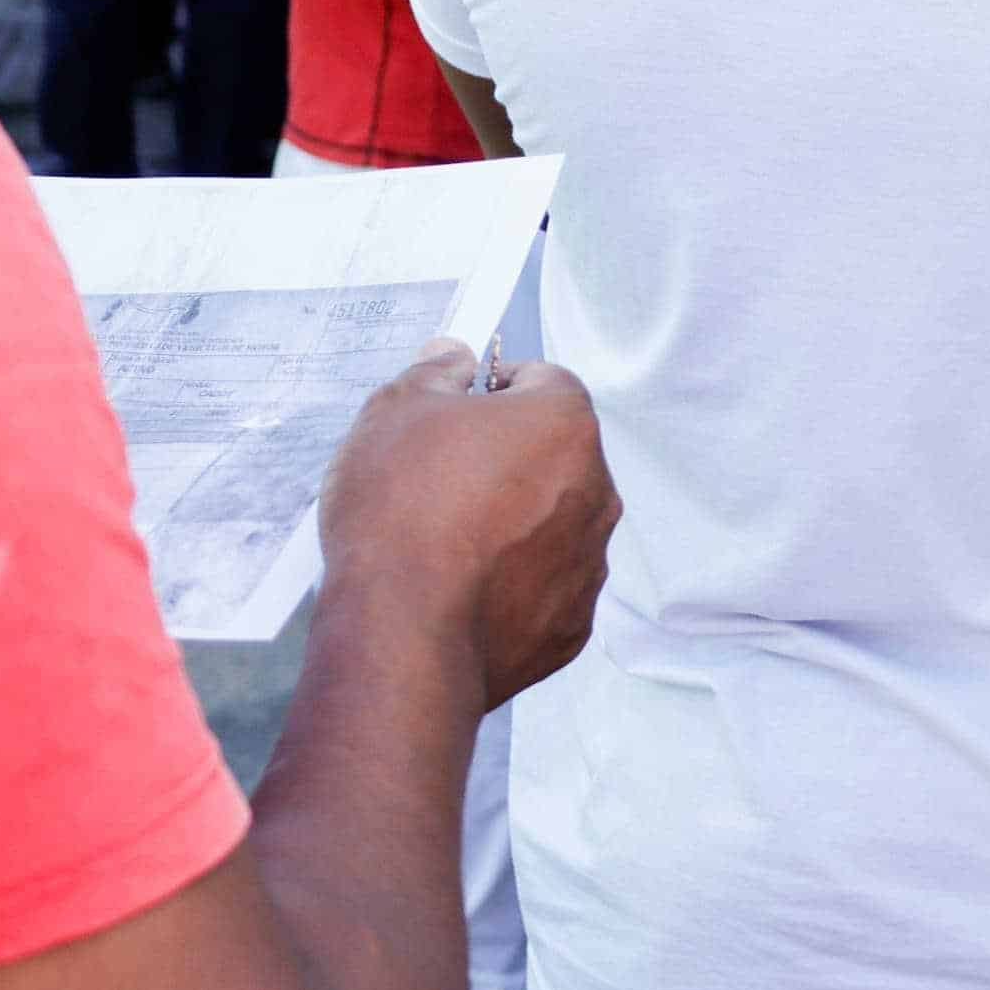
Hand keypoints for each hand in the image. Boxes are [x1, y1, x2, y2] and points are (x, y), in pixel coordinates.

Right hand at [314, 343, 616, 709]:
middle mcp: (595, 490)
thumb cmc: (399, 512)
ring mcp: (590, 562)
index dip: (494, 390)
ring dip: (513, 522)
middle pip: (554, 454)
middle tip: (440, 479)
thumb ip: (434, 372)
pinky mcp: (572, 624)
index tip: (455, 413)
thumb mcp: (394, 412)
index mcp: (565, 423)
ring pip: (553, 522)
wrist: (401, 634)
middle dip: (506, 459)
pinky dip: (512, 584)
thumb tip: (454, 355)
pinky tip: (462, 590)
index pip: (541, 380)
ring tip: (445, 542)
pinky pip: (545, 587)